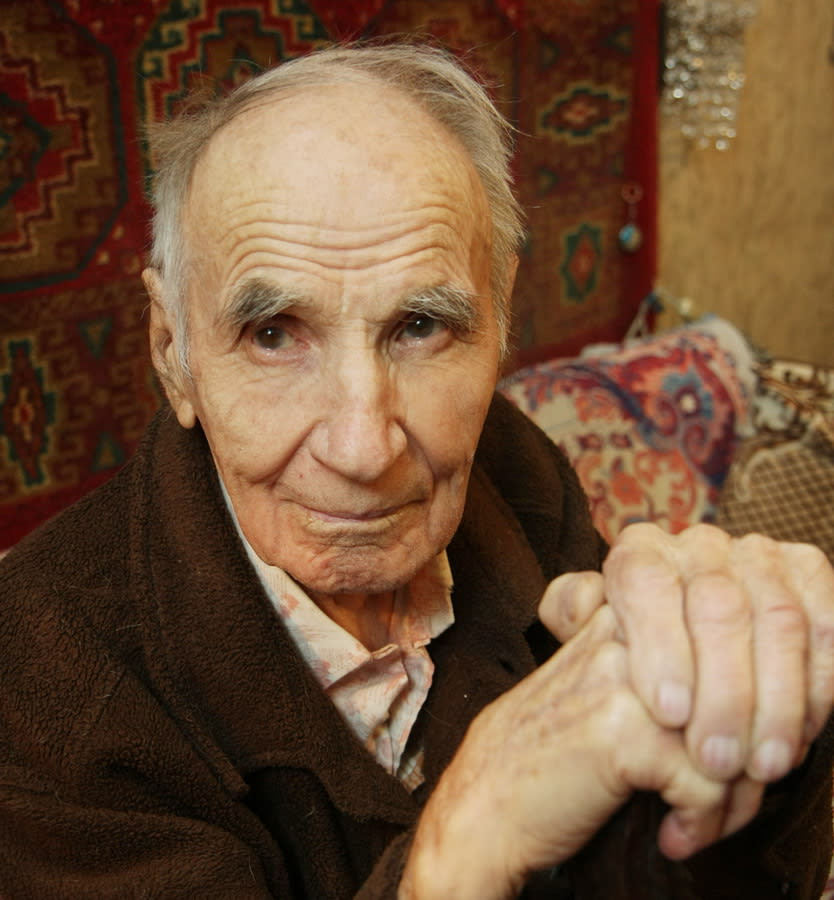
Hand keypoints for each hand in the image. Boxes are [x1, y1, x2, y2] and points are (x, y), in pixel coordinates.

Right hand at [400, 604, 743, 899]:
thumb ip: (646, 658)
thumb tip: (742, 692)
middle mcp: (622, 635)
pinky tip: (673, 836)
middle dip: (744, 753)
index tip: (722, 747)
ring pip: (730, 736)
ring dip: (730, 798)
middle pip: (732, 686)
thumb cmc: (540, 753)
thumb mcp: (590, 678)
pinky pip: (707, 781)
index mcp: (616, 613)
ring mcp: (622, 680)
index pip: (716, 640)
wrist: (482, 804)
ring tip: (699, 822)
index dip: (735, 700)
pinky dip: (702, 822)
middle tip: (724, 796)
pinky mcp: (624, 734)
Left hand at [542, 523, 833, 784]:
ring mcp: (760, 554)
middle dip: (722, 691)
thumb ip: (573, 615)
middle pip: (717, 606)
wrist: (692, 651)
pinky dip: (818, 683)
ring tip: (763, 766)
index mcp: (641, 550)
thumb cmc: (636, 655)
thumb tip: (570, 607)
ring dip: (776, 700)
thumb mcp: (592, 633)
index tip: (667, 713)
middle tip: (717, 761)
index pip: (646, 582)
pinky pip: (827, 625)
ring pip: (778, 620)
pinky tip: (802, 732)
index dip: (659, 645)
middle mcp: (700, 544)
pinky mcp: (810, 574)